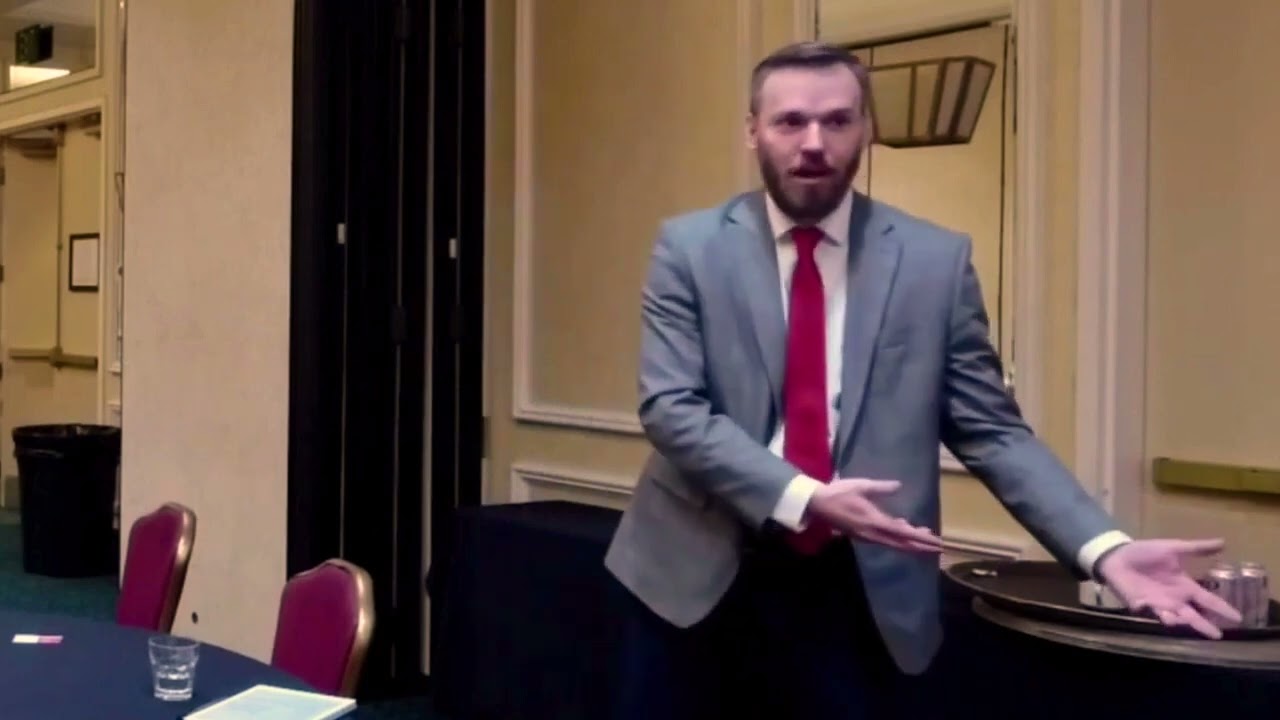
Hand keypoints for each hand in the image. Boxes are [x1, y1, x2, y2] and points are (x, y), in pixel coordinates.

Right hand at [805, 479, 943, 552]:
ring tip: (925, 535)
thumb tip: (898, 485)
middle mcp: (873, 533)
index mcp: (875, 522)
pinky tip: (903, 528)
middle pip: (902, 544)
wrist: (817, 504)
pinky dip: (897, 537)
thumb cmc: (838, 493)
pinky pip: (885, 540)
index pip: (904, 533)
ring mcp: (867, 536)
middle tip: (938, 546)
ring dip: (910, 541)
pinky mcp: (862, 535)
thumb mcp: (861, 486)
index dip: (922, 538)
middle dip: (921, 546)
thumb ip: (881, 488)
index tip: (937, 542)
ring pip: (893, 543)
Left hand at [1096, 538, 1242, 638]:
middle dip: (1204, 625)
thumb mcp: (1173, 548)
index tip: (1239, 618)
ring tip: (1188, 622)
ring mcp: (1159, 604)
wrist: (1117, 556)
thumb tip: (1224, 542)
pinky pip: (1152, 613)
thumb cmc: (1145, 553)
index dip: (1222, 609)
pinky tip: (1164, 616)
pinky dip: (1158, 615)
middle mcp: (1175, 599)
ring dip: (1181, 622)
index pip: (1208, 600)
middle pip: (1193, 616)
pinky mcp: (1142, 605)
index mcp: (1185, 586)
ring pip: (1175, 618)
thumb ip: (1197, 548)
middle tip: (1218, 635)